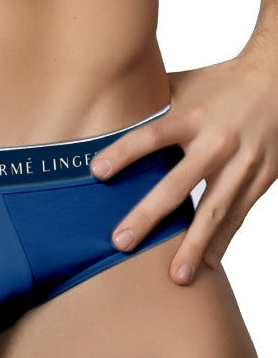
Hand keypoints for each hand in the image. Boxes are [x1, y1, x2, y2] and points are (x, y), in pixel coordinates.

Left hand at [89, 51, 277, 284]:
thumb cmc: (221, 82)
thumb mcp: (184, 84)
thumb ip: (147, 100)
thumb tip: (101, 106)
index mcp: (193, 116)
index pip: (152, 135)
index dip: (124, 153)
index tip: (96, 172)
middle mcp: (218, 142)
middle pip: (178, 183)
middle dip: (149, 215)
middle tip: (122, 242)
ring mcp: (243, 163)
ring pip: (215, 210)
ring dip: (194, 244)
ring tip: (176, 276)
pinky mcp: (262, 177)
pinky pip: (239, 214)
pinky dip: (222, 240)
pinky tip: (205, 264)